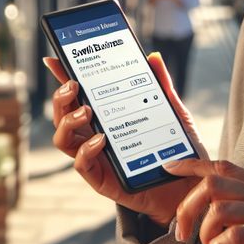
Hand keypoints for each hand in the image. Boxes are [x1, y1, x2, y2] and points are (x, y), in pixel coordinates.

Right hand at [44, 51, 209, 226]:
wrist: (189, 185)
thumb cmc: (176, 148)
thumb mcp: (172, 112)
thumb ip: (161, 86)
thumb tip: (154, 58)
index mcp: (105, 117)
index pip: (77, 95)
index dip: (61, 78)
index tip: (53, 60)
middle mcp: (93, 135)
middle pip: (61, 115)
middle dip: (60, 97)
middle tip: (74, 85)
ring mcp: (95, 158)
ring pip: (63, 138)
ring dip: (68, 121)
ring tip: (86, 111)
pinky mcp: (101, 179)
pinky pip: (81, 165)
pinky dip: (86, 150)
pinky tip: (101, 140)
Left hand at [161, 158, 243, 243]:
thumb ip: (235, 211)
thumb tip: (201, 210)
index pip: (222, 166)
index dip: (193, 164)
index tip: (170, 167)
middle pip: (213, 184)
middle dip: (188, 208)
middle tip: (181, 232)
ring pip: (221, 209)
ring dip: (205, 236)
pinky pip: (238, 234)